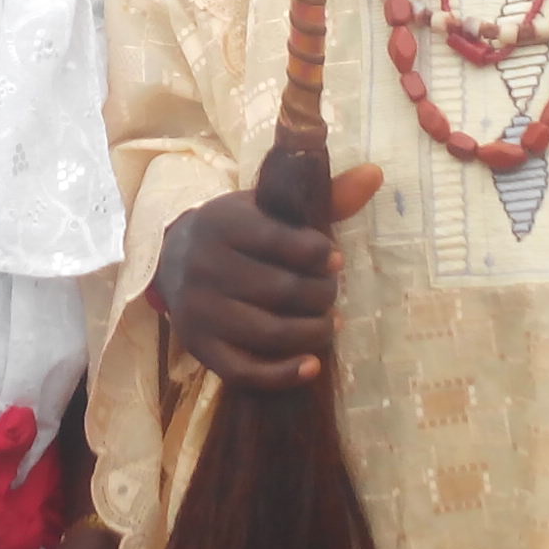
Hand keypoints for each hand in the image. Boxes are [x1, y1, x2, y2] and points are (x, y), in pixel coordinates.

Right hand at [154, 165, 383, 385]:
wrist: (172, 260)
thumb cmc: (236, 231)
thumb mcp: (268, 206)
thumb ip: (323, 196)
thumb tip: (375, 174)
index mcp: (222, 223)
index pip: (279, 241)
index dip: (318, 254)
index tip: (336, 261)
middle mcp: (204, 266)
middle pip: (281, 290)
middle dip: (321, 295)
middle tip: (330, 294)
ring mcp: (199, 311)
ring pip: (268, 333)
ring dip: (312, 333)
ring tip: (329, 324)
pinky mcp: (198, 347)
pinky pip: (245, 372)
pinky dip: (283, 374)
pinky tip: (312, 366)